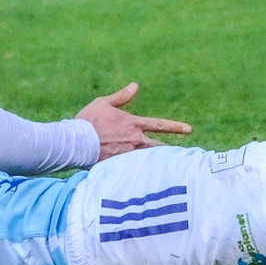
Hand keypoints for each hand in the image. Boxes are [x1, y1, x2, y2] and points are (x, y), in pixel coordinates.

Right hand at [77, 82, 191, 160]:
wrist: (77, 141)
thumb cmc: (88, 120)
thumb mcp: (104, 103)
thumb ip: (122, 96)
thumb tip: (135, 86)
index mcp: (133, 124)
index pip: (159, 125)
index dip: (175, 127)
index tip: (188, 129)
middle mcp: (135, 140)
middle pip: (158, 147)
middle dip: (170, 151)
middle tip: (182, 157)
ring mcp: (128, 154)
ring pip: (148, 159)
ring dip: (157, 162)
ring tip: (167, 168)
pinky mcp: (119, 165)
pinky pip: (134, 169)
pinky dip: (140, 171)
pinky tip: (147, 178)